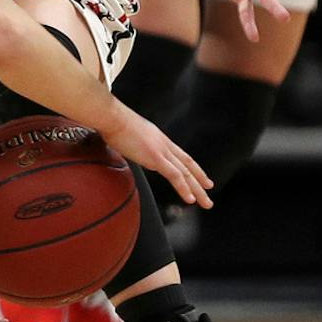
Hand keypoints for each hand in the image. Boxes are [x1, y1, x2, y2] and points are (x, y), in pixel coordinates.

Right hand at [97, 107, 213, 207]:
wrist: (112, 118)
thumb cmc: (114, 123)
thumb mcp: (131, 133)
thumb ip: (137, 144)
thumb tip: (134, 150)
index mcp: (160, 139)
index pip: (182, 156)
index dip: (193, 168)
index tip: (201, 178)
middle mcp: (165, 145)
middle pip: (188, 165)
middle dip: (200, 181)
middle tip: (209, 192)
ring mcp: (161, 151)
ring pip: (185, 173)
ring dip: (197, 190)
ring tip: (206, 202)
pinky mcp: (155, 158)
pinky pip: (174, 176)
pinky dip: (184, 188)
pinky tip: (190, 199)